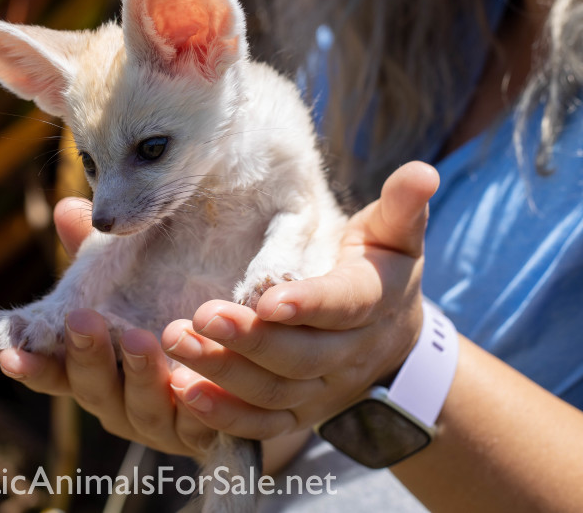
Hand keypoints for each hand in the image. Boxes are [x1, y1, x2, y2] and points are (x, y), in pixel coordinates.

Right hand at [0, 198, 216, 457]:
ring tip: (141, 340)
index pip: (53, 370)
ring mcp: (157, 422)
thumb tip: (69, 208)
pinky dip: (194, 408)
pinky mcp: (203, 433)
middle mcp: (117, 401)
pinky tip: (192, 384)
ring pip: (142, 408)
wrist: (241, 369)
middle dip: (87, 356)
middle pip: (93, 387)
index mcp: (93, 369)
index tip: (8, 355)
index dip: (31, 365)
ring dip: (139, 376)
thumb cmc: (167, 313)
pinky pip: (197, 426)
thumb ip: (100, 255)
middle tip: (84, 322)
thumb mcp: (134, 281)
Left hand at [162, 161, 439, 438]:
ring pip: (274, 393)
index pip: (343, 306)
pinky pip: (261, 426)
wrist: (390, 337)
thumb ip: (403, 206)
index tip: (266, 300)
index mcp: (374, 302)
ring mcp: (322, 389)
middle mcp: (350, 355)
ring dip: (223, 372)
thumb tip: (421, 171)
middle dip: (250, 340)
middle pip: (301, 356)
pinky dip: (223, 416)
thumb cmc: (378, 268)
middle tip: (201, 317)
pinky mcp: (297, 413)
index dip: (309, 305)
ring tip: (177, 342)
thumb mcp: (395, 234)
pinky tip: (182, 392)